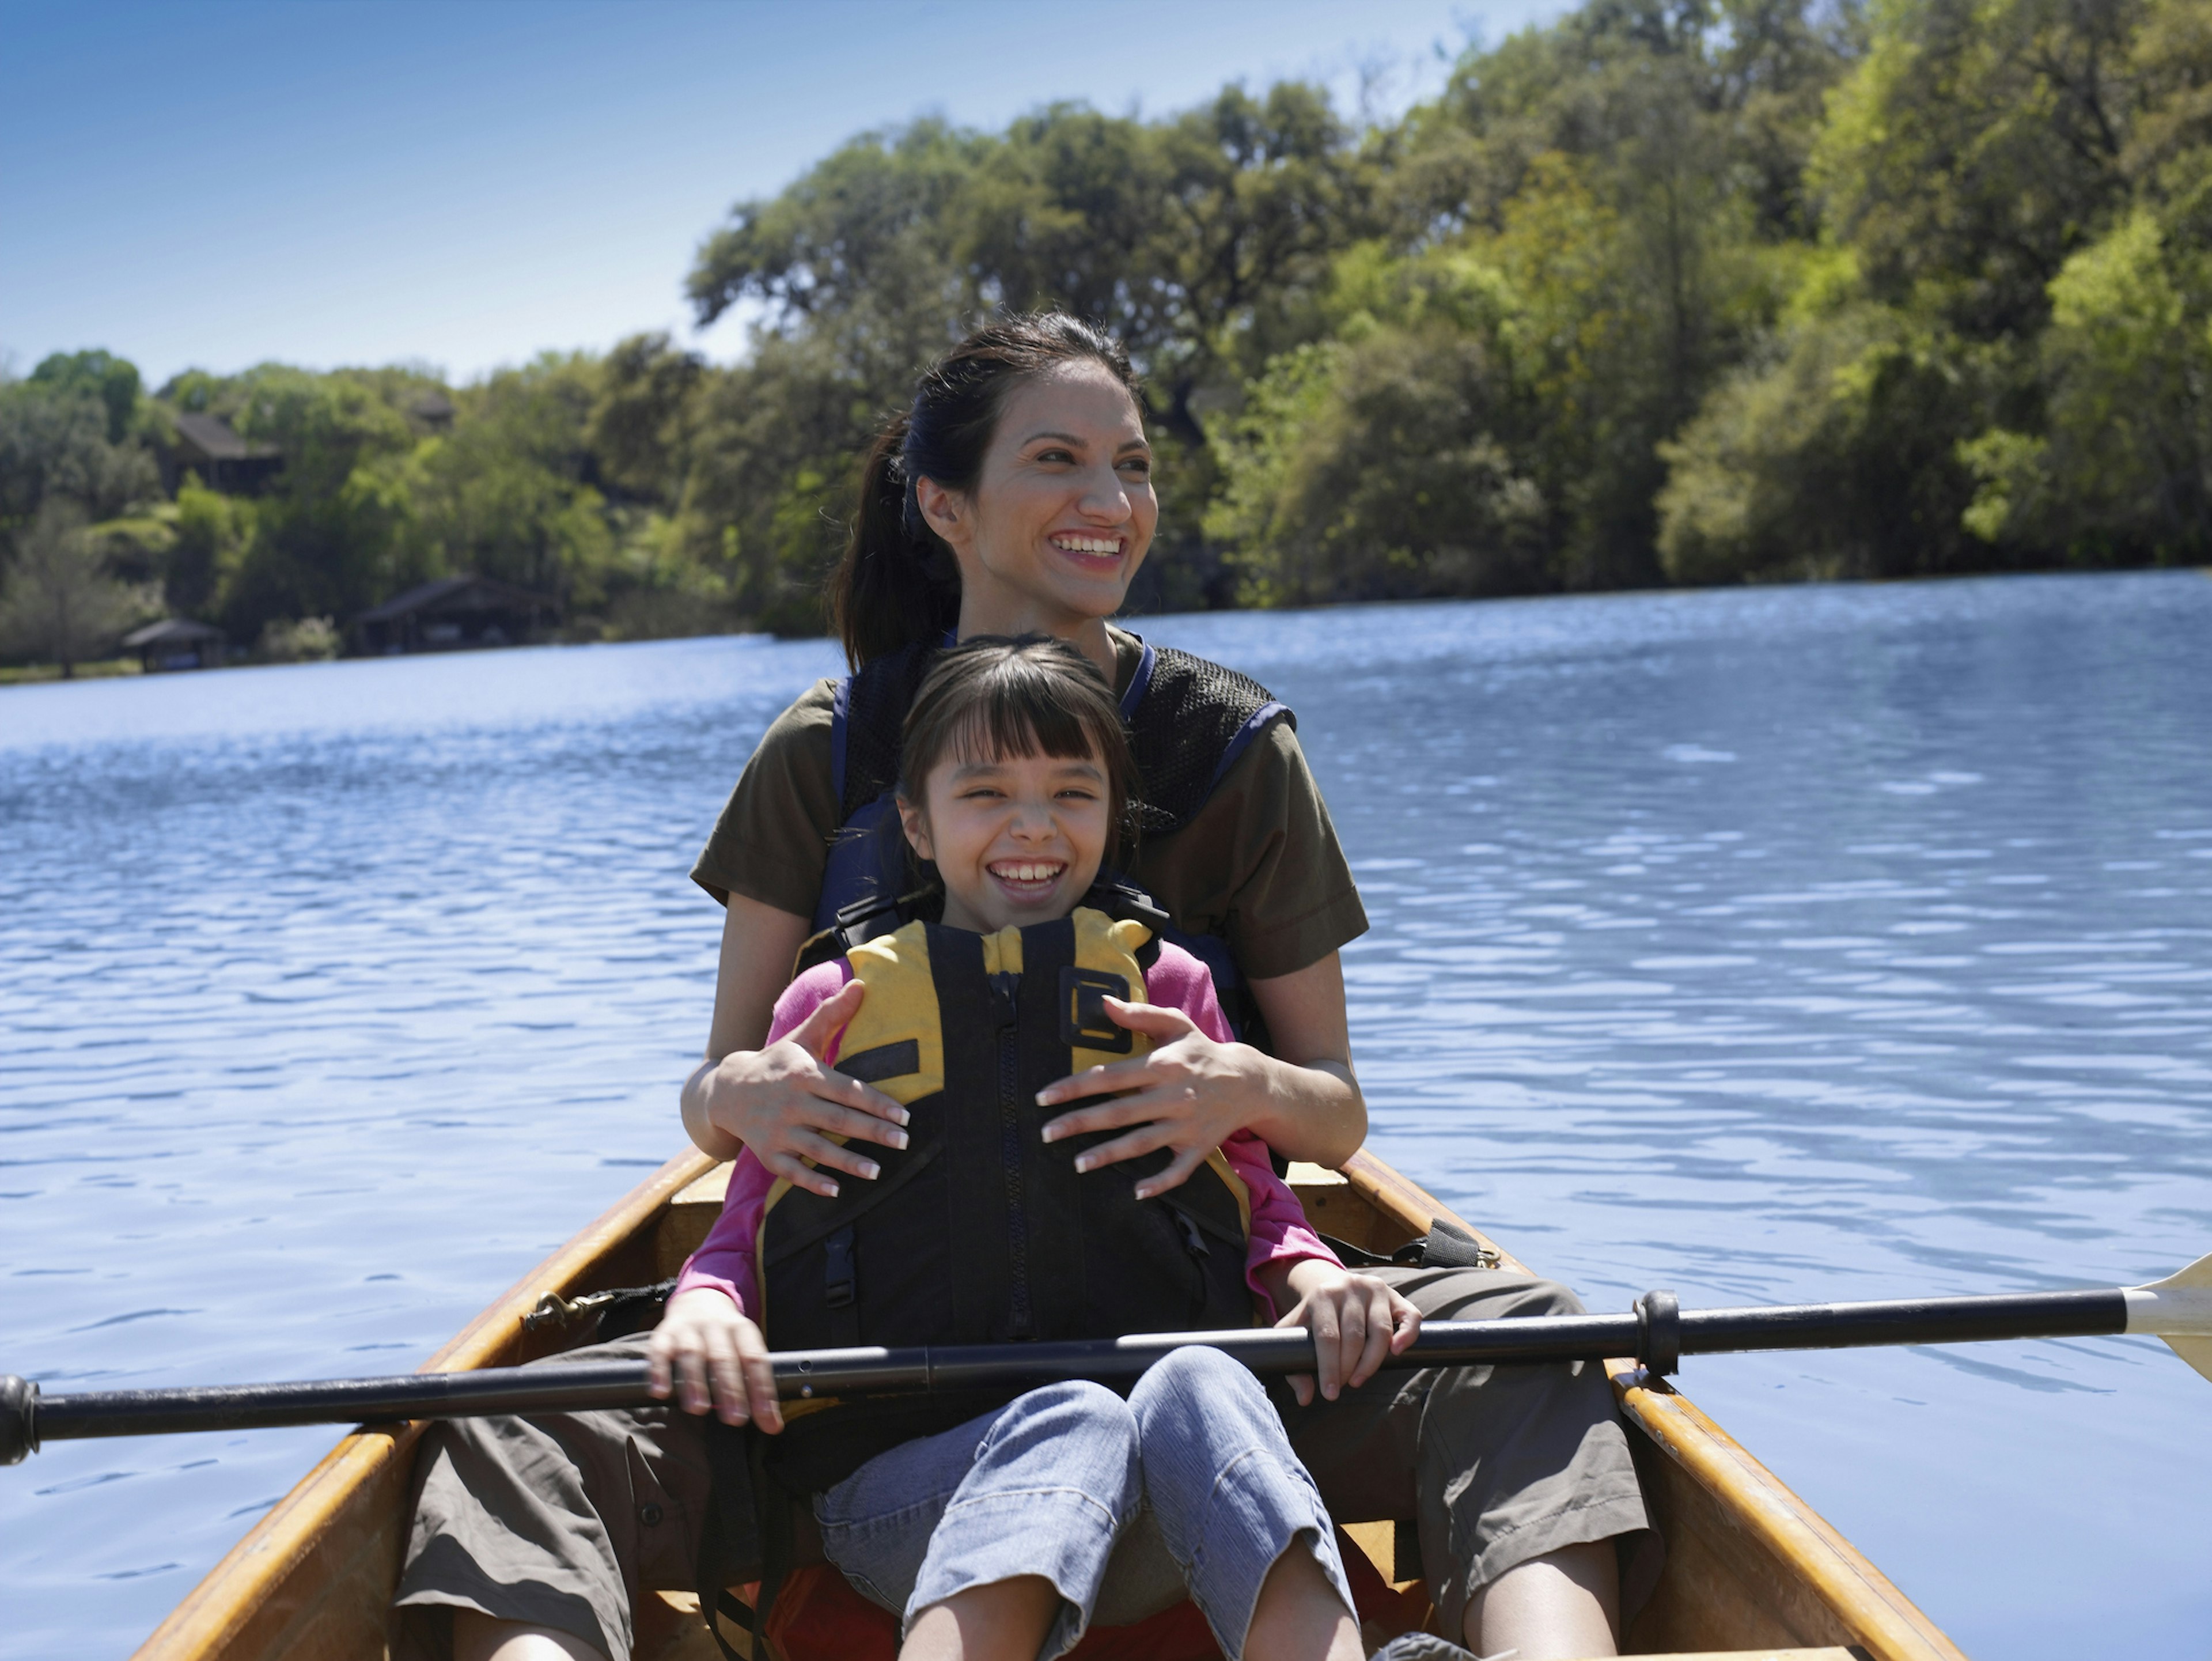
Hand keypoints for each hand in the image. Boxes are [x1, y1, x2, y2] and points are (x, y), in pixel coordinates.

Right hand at [645, 1288, 782, 1430]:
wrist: (698, 1301)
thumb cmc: (726, 1339)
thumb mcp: (745, 1349)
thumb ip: (755, 1384)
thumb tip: (772, 1425)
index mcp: (741, 1329)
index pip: (755, 1359)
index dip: (762, 1390)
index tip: (767, 1419)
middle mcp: (716, 1326)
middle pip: (724, 1357)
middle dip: (731, 1390)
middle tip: (736, 1420)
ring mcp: (688, 1328)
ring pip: (692, 1353)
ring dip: (696, 1382)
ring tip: (699, 1409)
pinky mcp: (663, 1333)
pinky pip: (659, 1351)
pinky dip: (659, 1371)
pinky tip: (661, 1392)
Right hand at [697, 979, 907, 1197]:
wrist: (728, 1090)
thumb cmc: (777, 1062)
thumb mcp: (802, 1037)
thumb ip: (833, 1014)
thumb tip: (863, 984)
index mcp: (804, 1074)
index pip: (847, 1090)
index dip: (877, 1103)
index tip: (904, 1115)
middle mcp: (791, 1103)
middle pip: (838, 1120)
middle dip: (872, 1132)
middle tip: (903, 1142)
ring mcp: (778, 1130)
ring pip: (817, 1148)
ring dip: (848, 1161)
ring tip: (878, 1171)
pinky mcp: (768, 1153)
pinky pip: (792, 1171)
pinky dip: (812, 1181)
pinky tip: (836, 1190)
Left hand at [1036, 999, 1265, 1198]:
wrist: (1249, 1081)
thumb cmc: (1201, 1051)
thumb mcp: (1175, 1024)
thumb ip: (1139, 1014)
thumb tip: (1103, 1001)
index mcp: (1162, 1065)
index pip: (1111, 1076)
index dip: (1076, 1086)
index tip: (1045, 1096)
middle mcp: (1173, 1096)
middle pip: (1120, 1112)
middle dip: (1081, 1123)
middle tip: (1047, 1133)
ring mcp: (1186, 1125)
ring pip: (1142, 1142)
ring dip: (1109, 1154)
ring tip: (1077, 1164)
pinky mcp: (1200, 1147)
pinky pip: (1179, 1170)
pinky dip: (1160, 1182)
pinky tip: (1137, 1192)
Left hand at [1275, 1261, 1420, 1405]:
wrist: (1334, 1288)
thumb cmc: (1314, 1317)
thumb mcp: (1294, 1333)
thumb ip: (1293, 1366)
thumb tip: (1305, 1398)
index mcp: (1322, 1294)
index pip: (1328, 1336)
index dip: (1329, 1368)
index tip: (1330, 1394)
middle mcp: (1350, 1287)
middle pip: (1354, 1336)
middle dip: (1349, 1368)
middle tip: (1344, 1385)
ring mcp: (1376, 1290)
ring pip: (1381, 1331)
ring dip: (1372, 1362)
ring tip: (1359, 1379)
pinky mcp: (1396, 1297)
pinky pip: (1411, 1316)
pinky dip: (1408, 1335)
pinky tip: (1397, 1353)